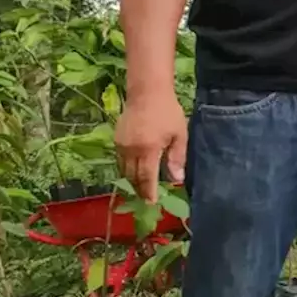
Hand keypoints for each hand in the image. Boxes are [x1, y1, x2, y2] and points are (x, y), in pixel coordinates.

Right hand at [115, 90, 186, 204]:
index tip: (151, 203)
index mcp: (148, 149)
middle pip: (132, 177)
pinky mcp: (116, 139)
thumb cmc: (168, 113)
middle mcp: (131, 150)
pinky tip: (136, 170)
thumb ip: (177, 158)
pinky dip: (127, 168)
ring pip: (124, 170)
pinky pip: (120, 160)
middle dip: (139, 189)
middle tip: (147, 198)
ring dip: (132, 180)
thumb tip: (177, 180)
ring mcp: (121, 144)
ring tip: (142, 187)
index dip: (148, 192)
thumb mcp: (179, 135)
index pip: (146, 178)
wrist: (147, 92)